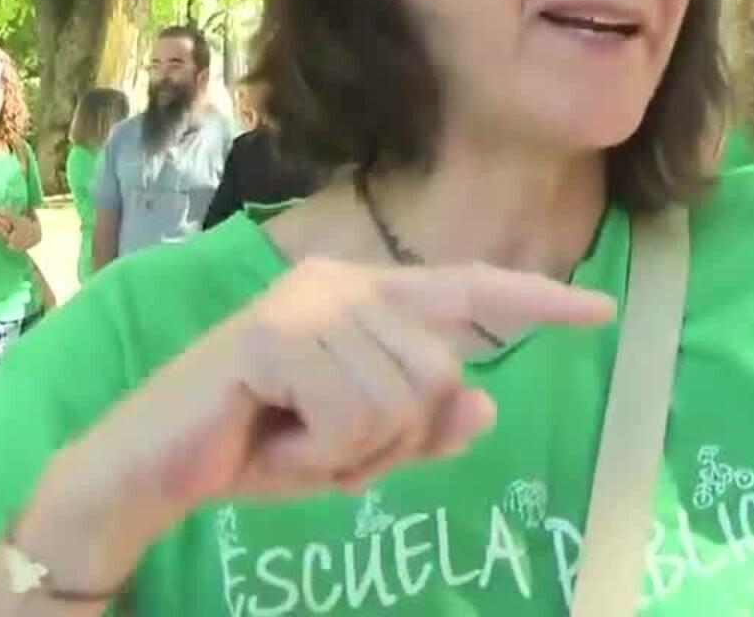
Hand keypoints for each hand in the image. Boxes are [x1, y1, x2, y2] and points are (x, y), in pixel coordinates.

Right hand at [28, 258, 613, 580]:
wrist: (151, 469)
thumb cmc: (255, 447)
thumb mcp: (354, 451)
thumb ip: (419, 430)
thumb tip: (483, 406)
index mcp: (366, 297)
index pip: (468, 291)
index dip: (537, 303)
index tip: (601, 313)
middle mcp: (342, 284)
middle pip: (440, 375)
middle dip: (390, 436)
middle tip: (319, 440)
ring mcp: (308, 304)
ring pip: (400, 403)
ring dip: (349, 449)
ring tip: (289, 435)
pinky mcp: (273, 337)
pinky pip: (352, 418)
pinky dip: (317, 452)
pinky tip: (270, 436)